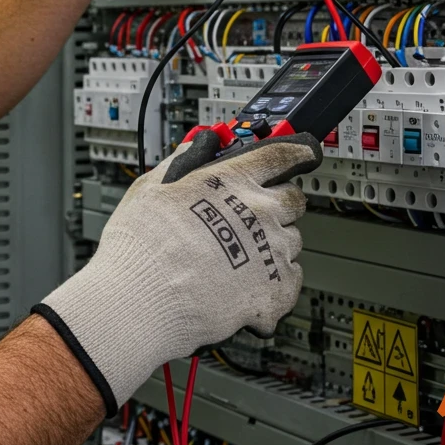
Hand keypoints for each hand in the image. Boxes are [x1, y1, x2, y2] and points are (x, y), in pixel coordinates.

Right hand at [33, 130, 319, 414]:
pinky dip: (276, 281)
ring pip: (293, 240)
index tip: (302, 154)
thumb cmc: (141, 244)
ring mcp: (272, 252)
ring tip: (239, 255)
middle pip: (294, 199)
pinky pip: (292, 280)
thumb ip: (183, 161)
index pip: (281, 155)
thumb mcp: (153, 185)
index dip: (295, 152)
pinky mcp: (275, 292)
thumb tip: (197, 146)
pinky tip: (247, 282)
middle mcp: (261, 212)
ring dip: (274, 243)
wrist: (143, 297)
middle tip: (252, 213)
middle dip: (278, 202)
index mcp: (234, 180)